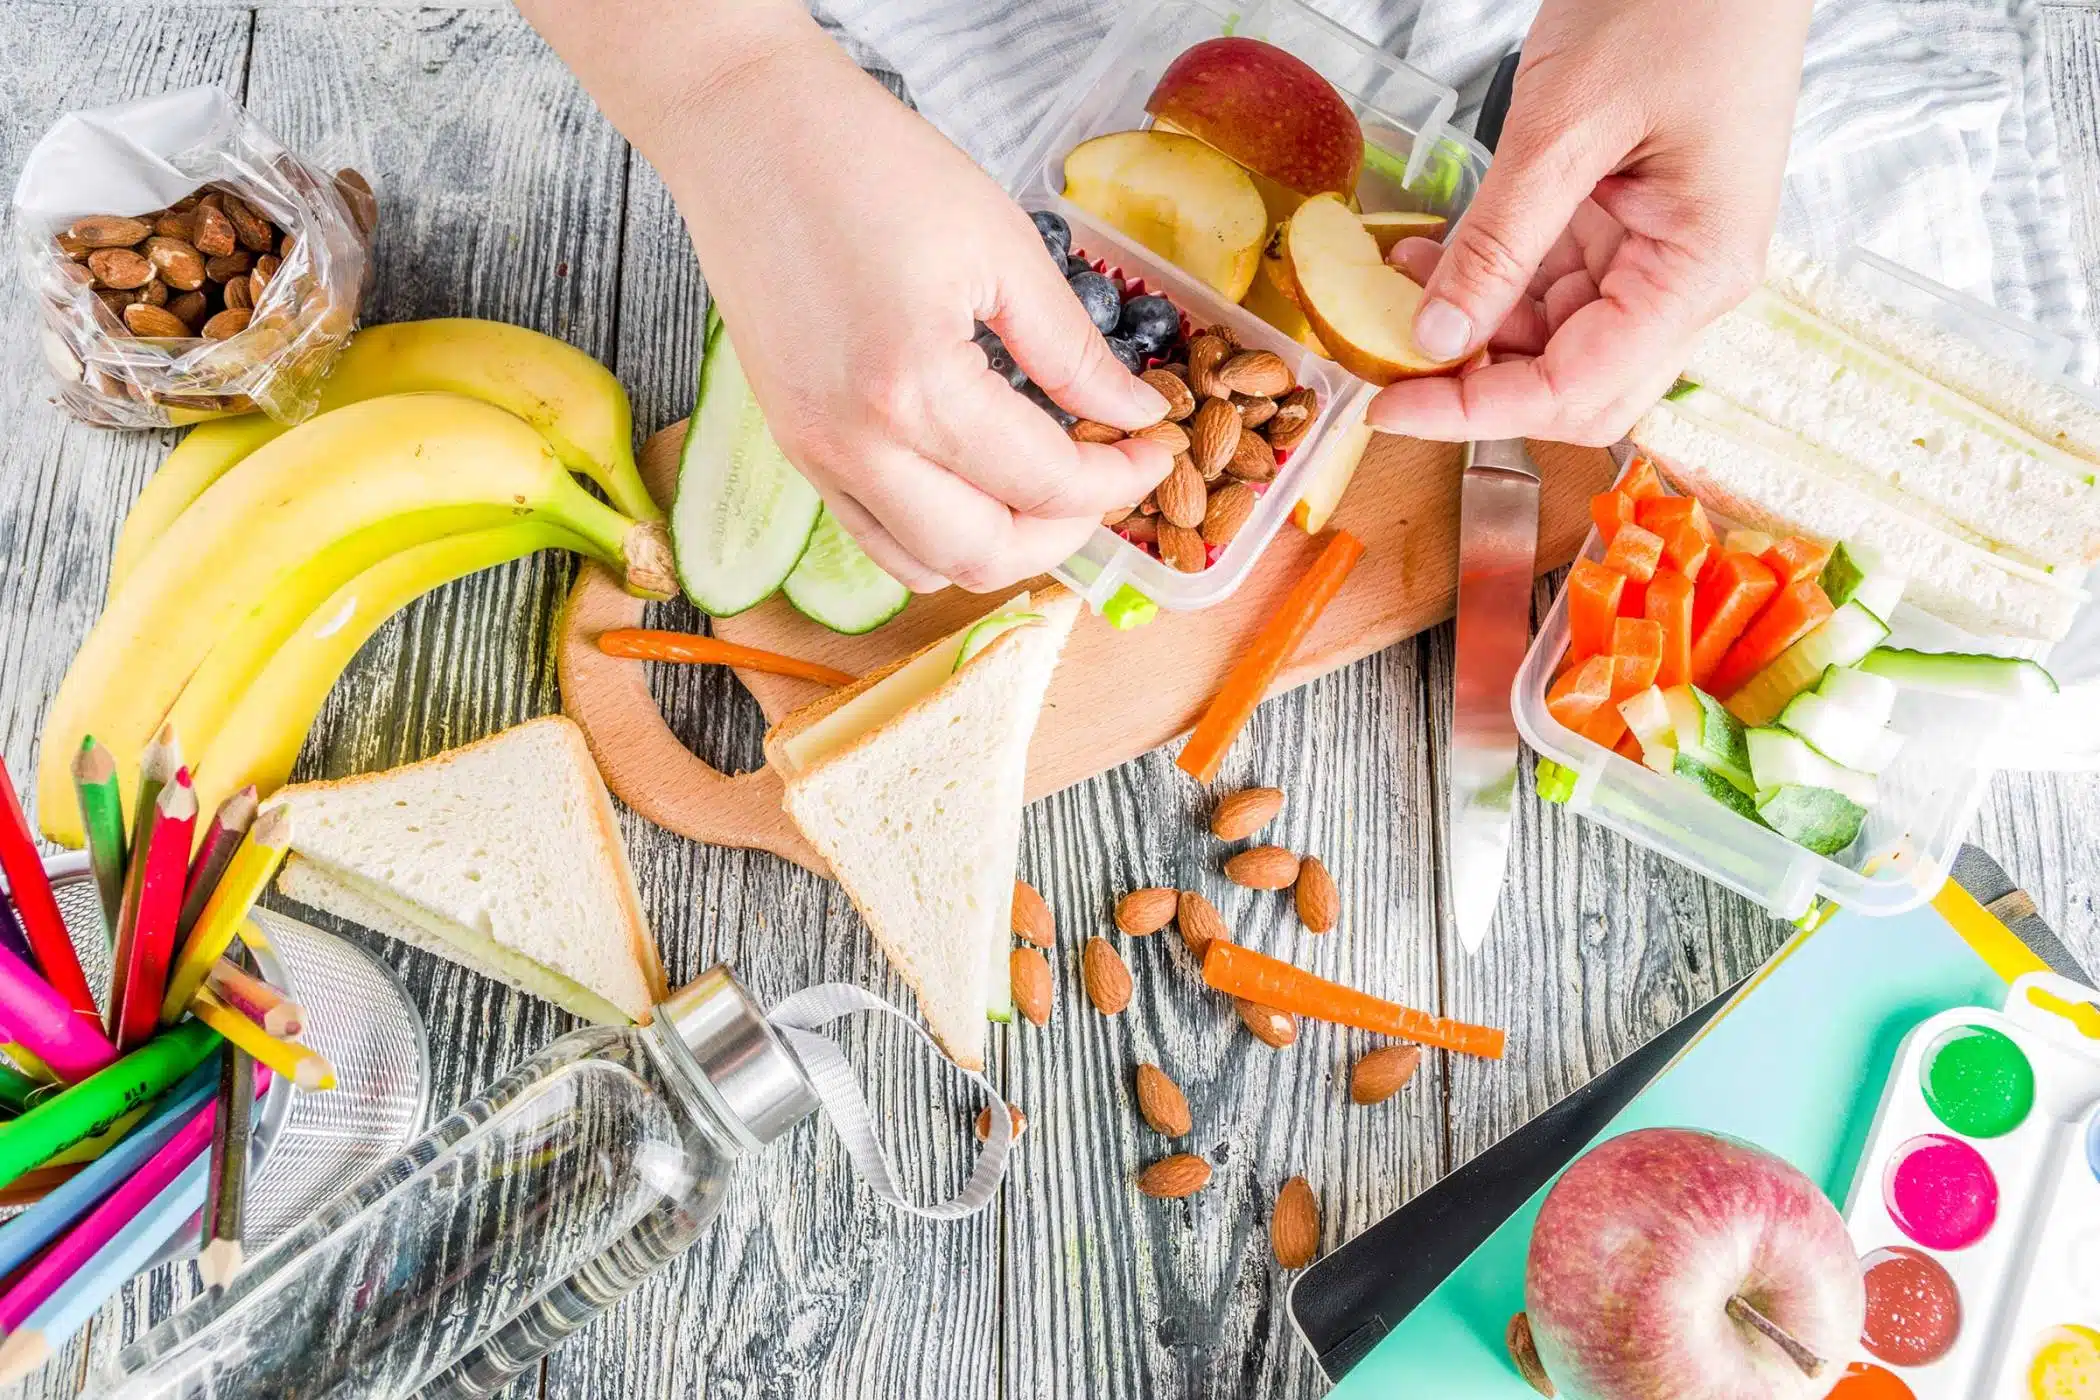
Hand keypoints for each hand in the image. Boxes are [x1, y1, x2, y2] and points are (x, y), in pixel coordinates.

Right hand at [517, 1, 1170, 592]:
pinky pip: (875, 537)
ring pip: (927, 566)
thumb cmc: (871, 166)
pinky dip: (938, 535)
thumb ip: (1073, 349)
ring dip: (1002, 545)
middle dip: (1069, 529)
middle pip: (987, 554)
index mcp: (916, 389)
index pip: (1046, 483)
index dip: (1121, 477)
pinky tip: (978, 480)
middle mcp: (856, 445)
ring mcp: (816, 455)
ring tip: (1046, 484)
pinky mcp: (796, 448)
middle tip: (1110, 473)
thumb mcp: (1002, 245)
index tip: (1157, 444)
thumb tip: (1137, 413)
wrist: (749, 133)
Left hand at [1367, 0, 1812, 445]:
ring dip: (1472, 335)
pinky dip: (1487, 285)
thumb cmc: (1681, 4)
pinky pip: (1549, 284)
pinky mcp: (1627, 224)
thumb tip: (1436, 338)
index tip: (1389, 407)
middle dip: (1478, 388)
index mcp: (1695, 273)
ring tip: (1392, 296)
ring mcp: (1657, 254)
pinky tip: (1429, 264)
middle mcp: (1685, 281)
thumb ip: (1499, 240)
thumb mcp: (1566, 124)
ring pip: (1552, 342)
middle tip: (1388, 368)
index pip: (1574, 390)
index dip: (1475, 412)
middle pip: (1572, 388)